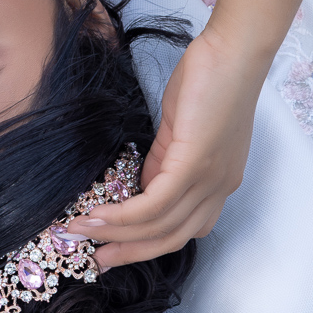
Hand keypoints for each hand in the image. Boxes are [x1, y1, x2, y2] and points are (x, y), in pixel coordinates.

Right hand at [78, 28, 262, 267]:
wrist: (232, 54)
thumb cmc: (209, 82)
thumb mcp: (182, 132)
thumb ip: (163, 163)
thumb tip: (139, 187)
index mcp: (217, 184)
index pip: (182, 230)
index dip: (146, 245)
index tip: (112, 247)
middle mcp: (218, 190)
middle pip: (170, 239)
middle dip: (128, 252)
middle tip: (93, 259)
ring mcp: (209, 180)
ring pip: (159, 226)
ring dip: (115, 234)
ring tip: (80, 232)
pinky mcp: (195, 164)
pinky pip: (154, 203)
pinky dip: (123, 214)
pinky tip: (97, 215)